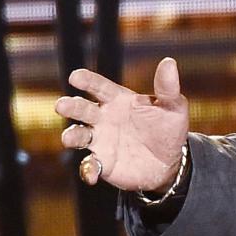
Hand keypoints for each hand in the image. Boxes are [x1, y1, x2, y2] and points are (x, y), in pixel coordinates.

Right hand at [54, 57, 189, 191]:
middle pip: (81, 109)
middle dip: (70, 106)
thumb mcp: (173, 107)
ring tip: (70, 138)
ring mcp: (100, 141)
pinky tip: (92, 173)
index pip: (99, 86)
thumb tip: (169, 62)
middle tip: (63, 105)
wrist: (169, 161)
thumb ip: (167, 88)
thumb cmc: (167, 128)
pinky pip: (89, 166)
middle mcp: (103, 118)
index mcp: (118, 100)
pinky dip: (88, 170)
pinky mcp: (102, 163)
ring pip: (78, 135)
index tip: (75, 77)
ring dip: (71, 136)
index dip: (87, 81)